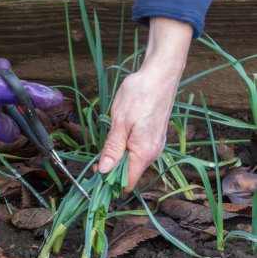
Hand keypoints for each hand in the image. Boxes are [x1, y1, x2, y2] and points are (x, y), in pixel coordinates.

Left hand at [98, 17, 192, 191]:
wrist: (160, 74)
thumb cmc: (139, 95)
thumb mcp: (119, 123)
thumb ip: (112, 149)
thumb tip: (105, 171)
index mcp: (144, 153)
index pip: (127, 183)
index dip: (110, 181)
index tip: (96, 171)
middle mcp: (153, 153)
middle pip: (130, 173)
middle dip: (113, 169)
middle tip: (99, 155)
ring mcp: (156, 145)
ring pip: (134, 162)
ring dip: (119, 157)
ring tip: (110, 141)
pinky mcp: (155, 136)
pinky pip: (139, 151)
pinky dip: (128, 149)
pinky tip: (121, 135)